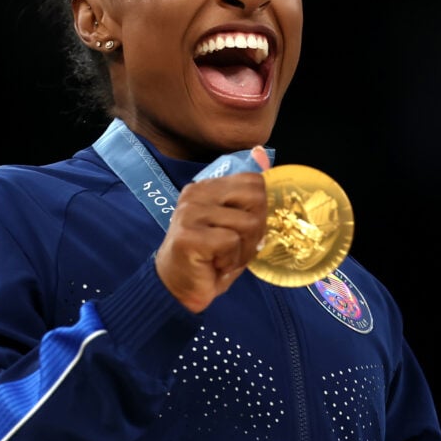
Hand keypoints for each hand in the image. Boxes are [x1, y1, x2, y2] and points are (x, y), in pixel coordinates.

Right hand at [154, 147, 269, 312]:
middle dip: (256, 230)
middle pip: (256, 199)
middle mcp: (195, 194)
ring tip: (224, 258)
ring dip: (243, 251)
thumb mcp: (233, 224)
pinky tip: (214, 265)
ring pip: (247, 224)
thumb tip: (262, 152)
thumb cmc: (209, 258)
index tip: (243, 232)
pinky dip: (230, 260)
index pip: (253, 181)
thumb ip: (248, 195)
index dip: (259, 211)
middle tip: (237, 247)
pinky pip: (231, 242)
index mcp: (206, 187)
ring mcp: (190, 213)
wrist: (177, 289)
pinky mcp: (189, 235)